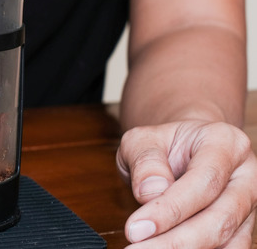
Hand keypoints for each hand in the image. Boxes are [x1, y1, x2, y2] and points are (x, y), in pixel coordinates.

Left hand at [117, 120, 256, 247]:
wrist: (182, 149)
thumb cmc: (162, 145)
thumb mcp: (141, 141)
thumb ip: (145, 162)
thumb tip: (149, 194)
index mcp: (224, 143)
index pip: (204, 182)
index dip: (170, 210)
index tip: (135, 229)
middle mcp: (245, 175)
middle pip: (221, 218)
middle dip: (177, 241)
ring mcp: (248, 204)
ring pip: (227, 240)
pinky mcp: (242, 228)